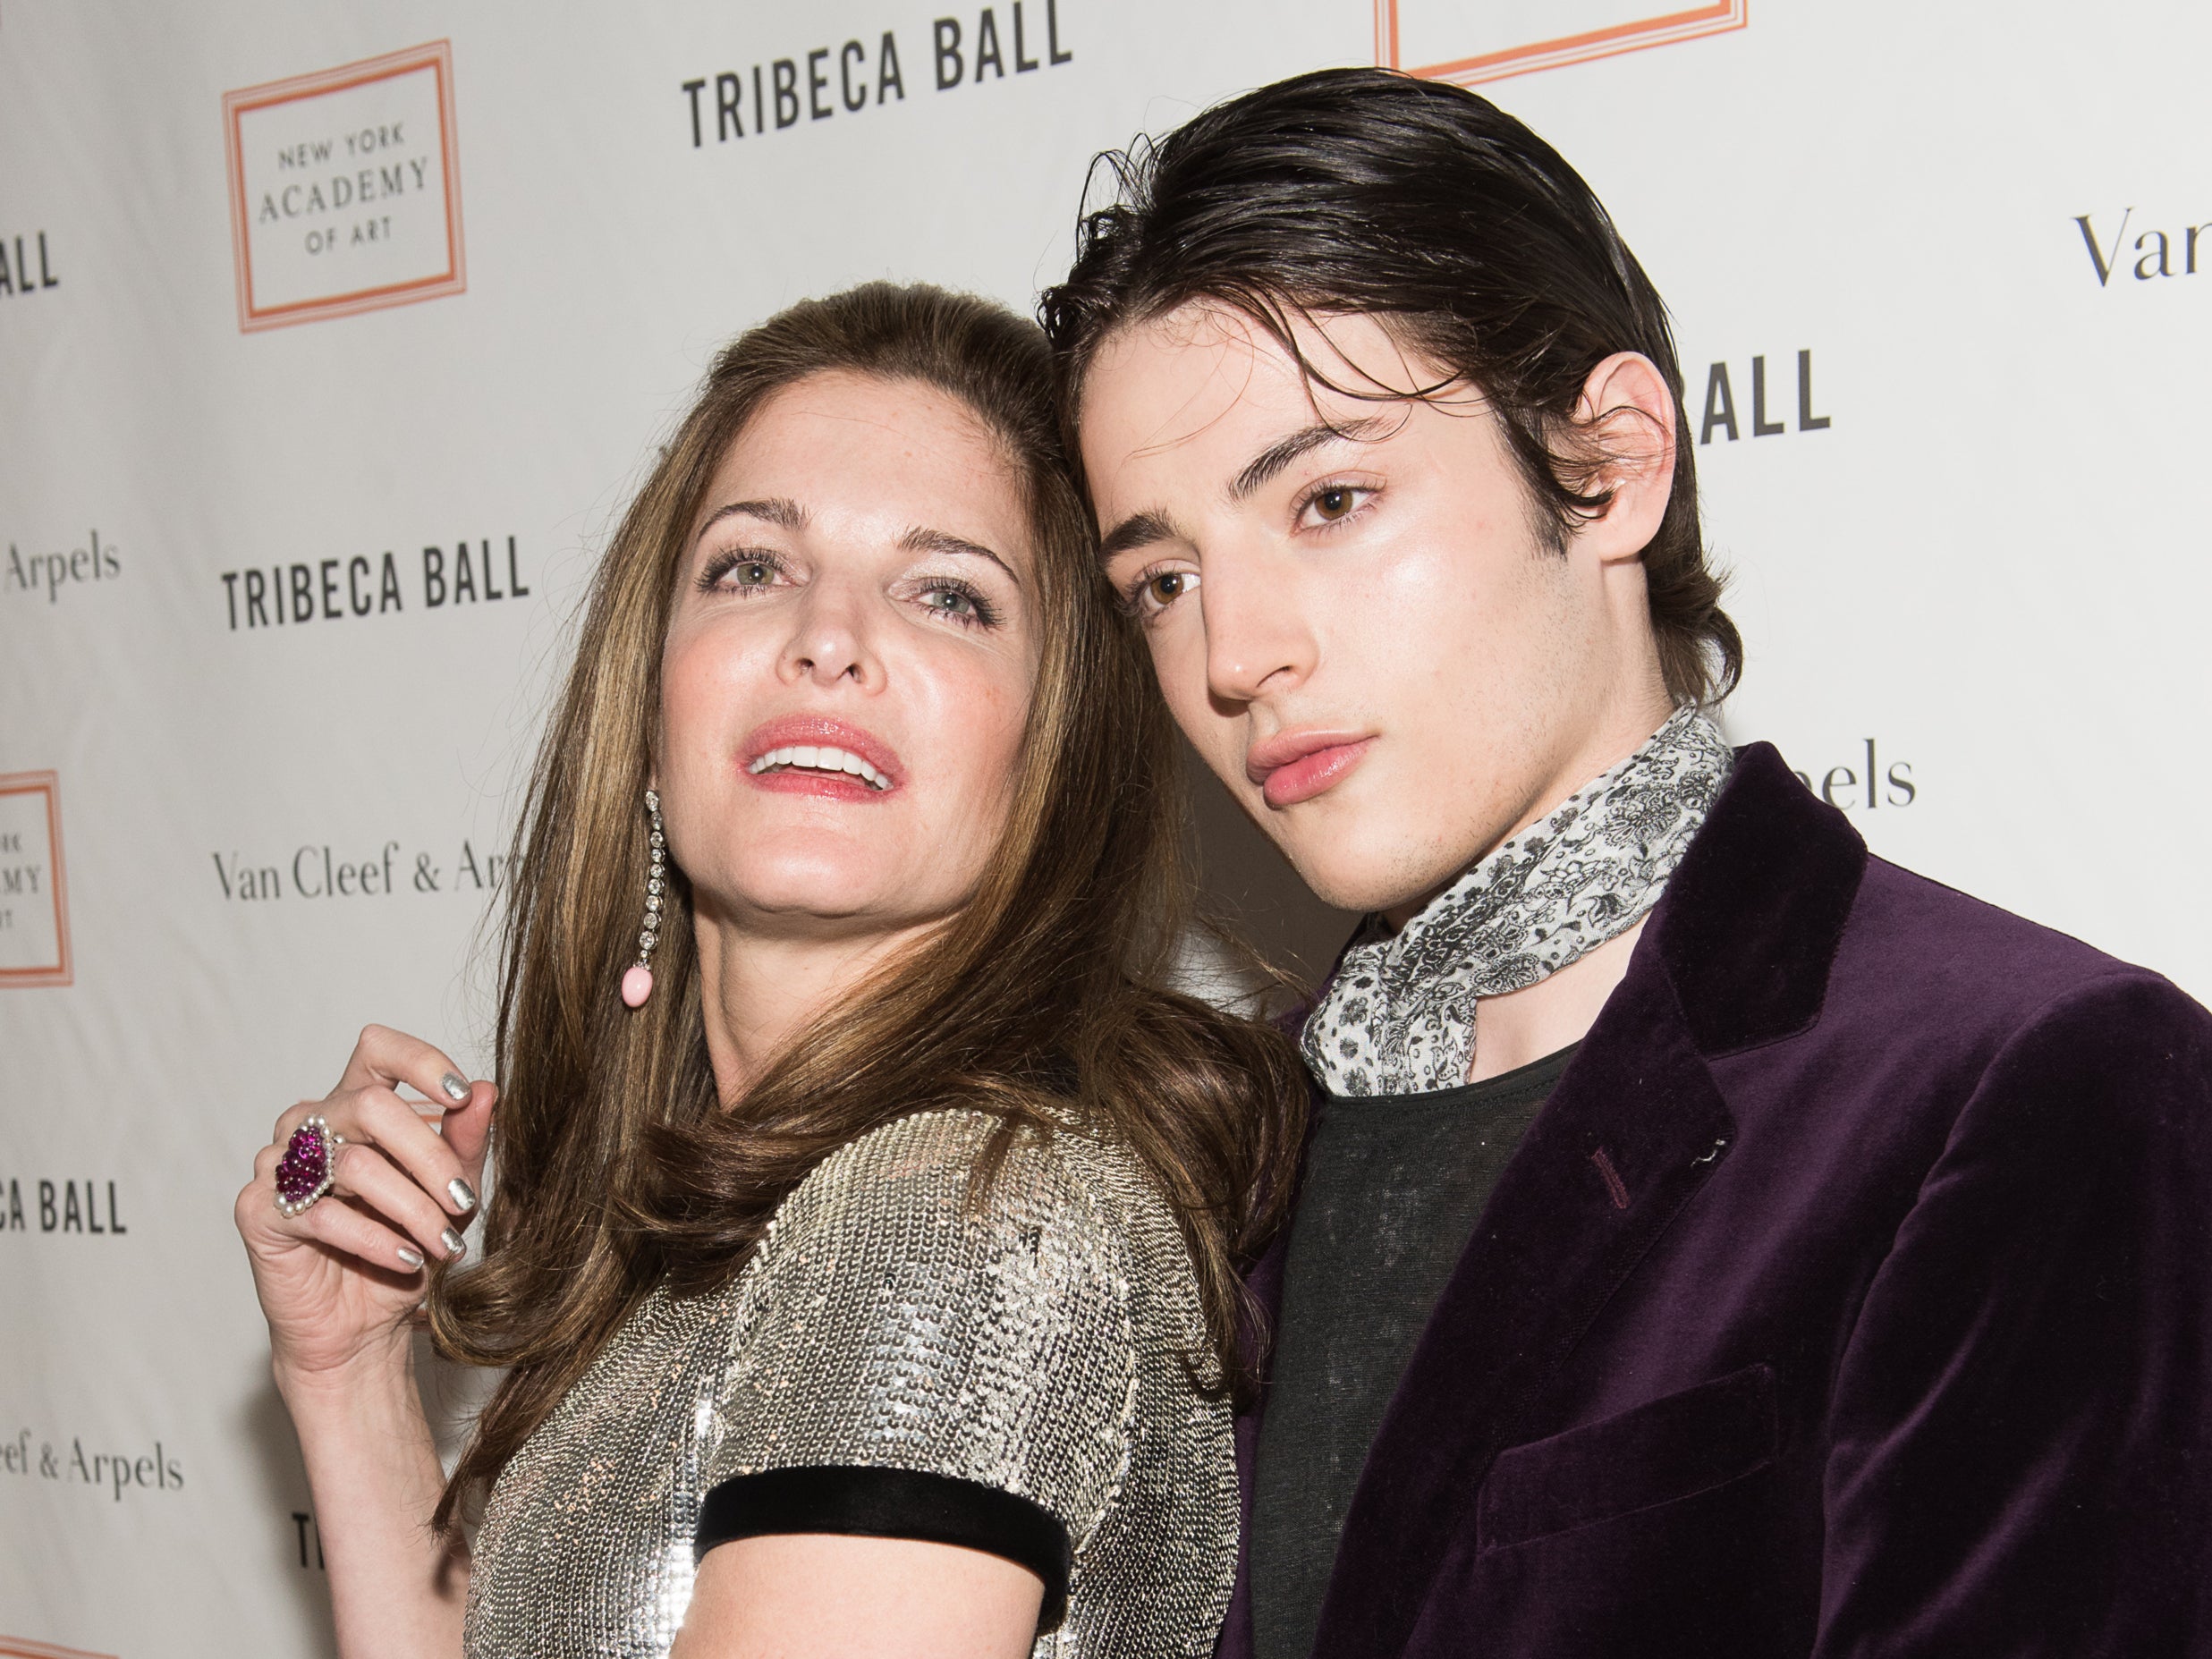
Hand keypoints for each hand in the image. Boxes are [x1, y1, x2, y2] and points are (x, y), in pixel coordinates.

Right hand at [236, 1024, 496, 1384]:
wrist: (364, 1326)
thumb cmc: (407, 1248)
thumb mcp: (449, 1195)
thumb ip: (464, 1144)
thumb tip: (487, 1091)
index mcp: (356, 1103)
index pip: (378, 1051)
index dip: (421, 1062)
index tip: (462, 1096)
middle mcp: (311, 1123)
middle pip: (372, 1105)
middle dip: (430, 1157)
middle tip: (464, 1203)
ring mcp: (278, 1164)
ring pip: (354, 1163)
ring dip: (412, 1208)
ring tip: (443, 1243)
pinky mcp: (257, 1211)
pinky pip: (321, 1214)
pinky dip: (375, 1239)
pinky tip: (407, 1259)